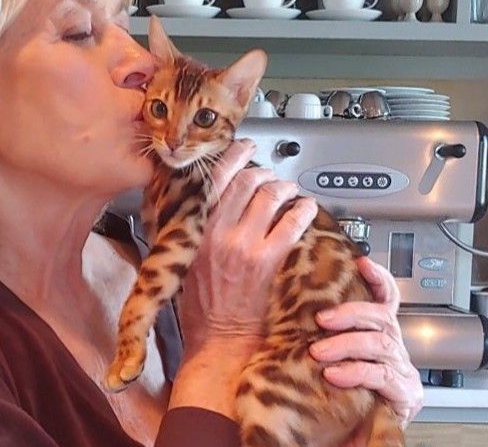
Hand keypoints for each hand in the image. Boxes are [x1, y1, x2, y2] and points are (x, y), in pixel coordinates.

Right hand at [176, 139, 319, 351]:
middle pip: (245, 180)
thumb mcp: (181, 261)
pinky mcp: (266, 260)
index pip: (214, 178)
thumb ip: (191, 230)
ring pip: (269, 196)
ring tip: (290, 190)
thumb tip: (204, 202)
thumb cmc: (200, 307)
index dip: (232, 156)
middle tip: (271, 173)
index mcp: (192, 229)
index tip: (243, 148)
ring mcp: (242, 244)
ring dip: (284, 187)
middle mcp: (215, 231)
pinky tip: (307, 209)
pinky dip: (303, 210)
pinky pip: (291, 222)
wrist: (218, 339)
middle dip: (263, 171)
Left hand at [308, 257, 423, 427]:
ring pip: (379, 343)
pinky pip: (381, 374)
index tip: (361, 261)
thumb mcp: (330, 360)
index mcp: (380, 338)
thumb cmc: (339, 400)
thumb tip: (296, 308)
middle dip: (351, 313)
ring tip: (319, 353)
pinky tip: (335, 375)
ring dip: (346, 344)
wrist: (350, 440)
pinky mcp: (405, 395)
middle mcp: (395, 351)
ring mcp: (403, 372)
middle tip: (322, 320)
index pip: (387, 301)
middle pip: (382, 318)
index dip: (378, 279)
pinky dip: (355, 371)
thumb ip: (324, 337)